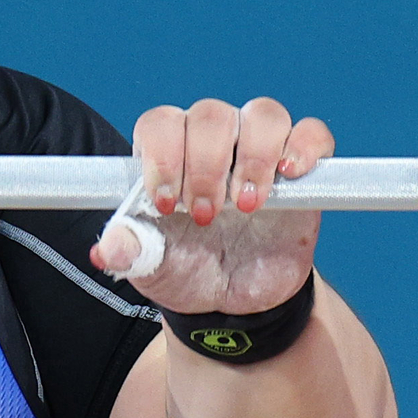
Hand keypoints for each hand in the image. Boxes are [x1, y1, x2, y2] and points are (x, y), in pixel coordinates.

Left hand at [101, 97, 332, 315]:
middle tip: (204, 215)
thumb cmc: (187, 269)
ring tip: (246, 204)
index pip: (160, 124)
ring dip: (255, 155)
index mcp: (169, 154)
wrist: (235, 303)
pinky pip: (311, 134)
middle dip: (205, 165)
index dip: (162, 156)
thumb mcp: (152, 266)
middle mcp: (213, 142)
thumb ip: (130, 252)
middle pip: (211, 115)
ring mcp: (259, 151)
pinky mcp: (300, 170)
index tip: (165, 203)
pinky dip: (305, 146)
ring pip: (263, 115)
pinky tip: (290, 174)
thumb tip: (106, 250)